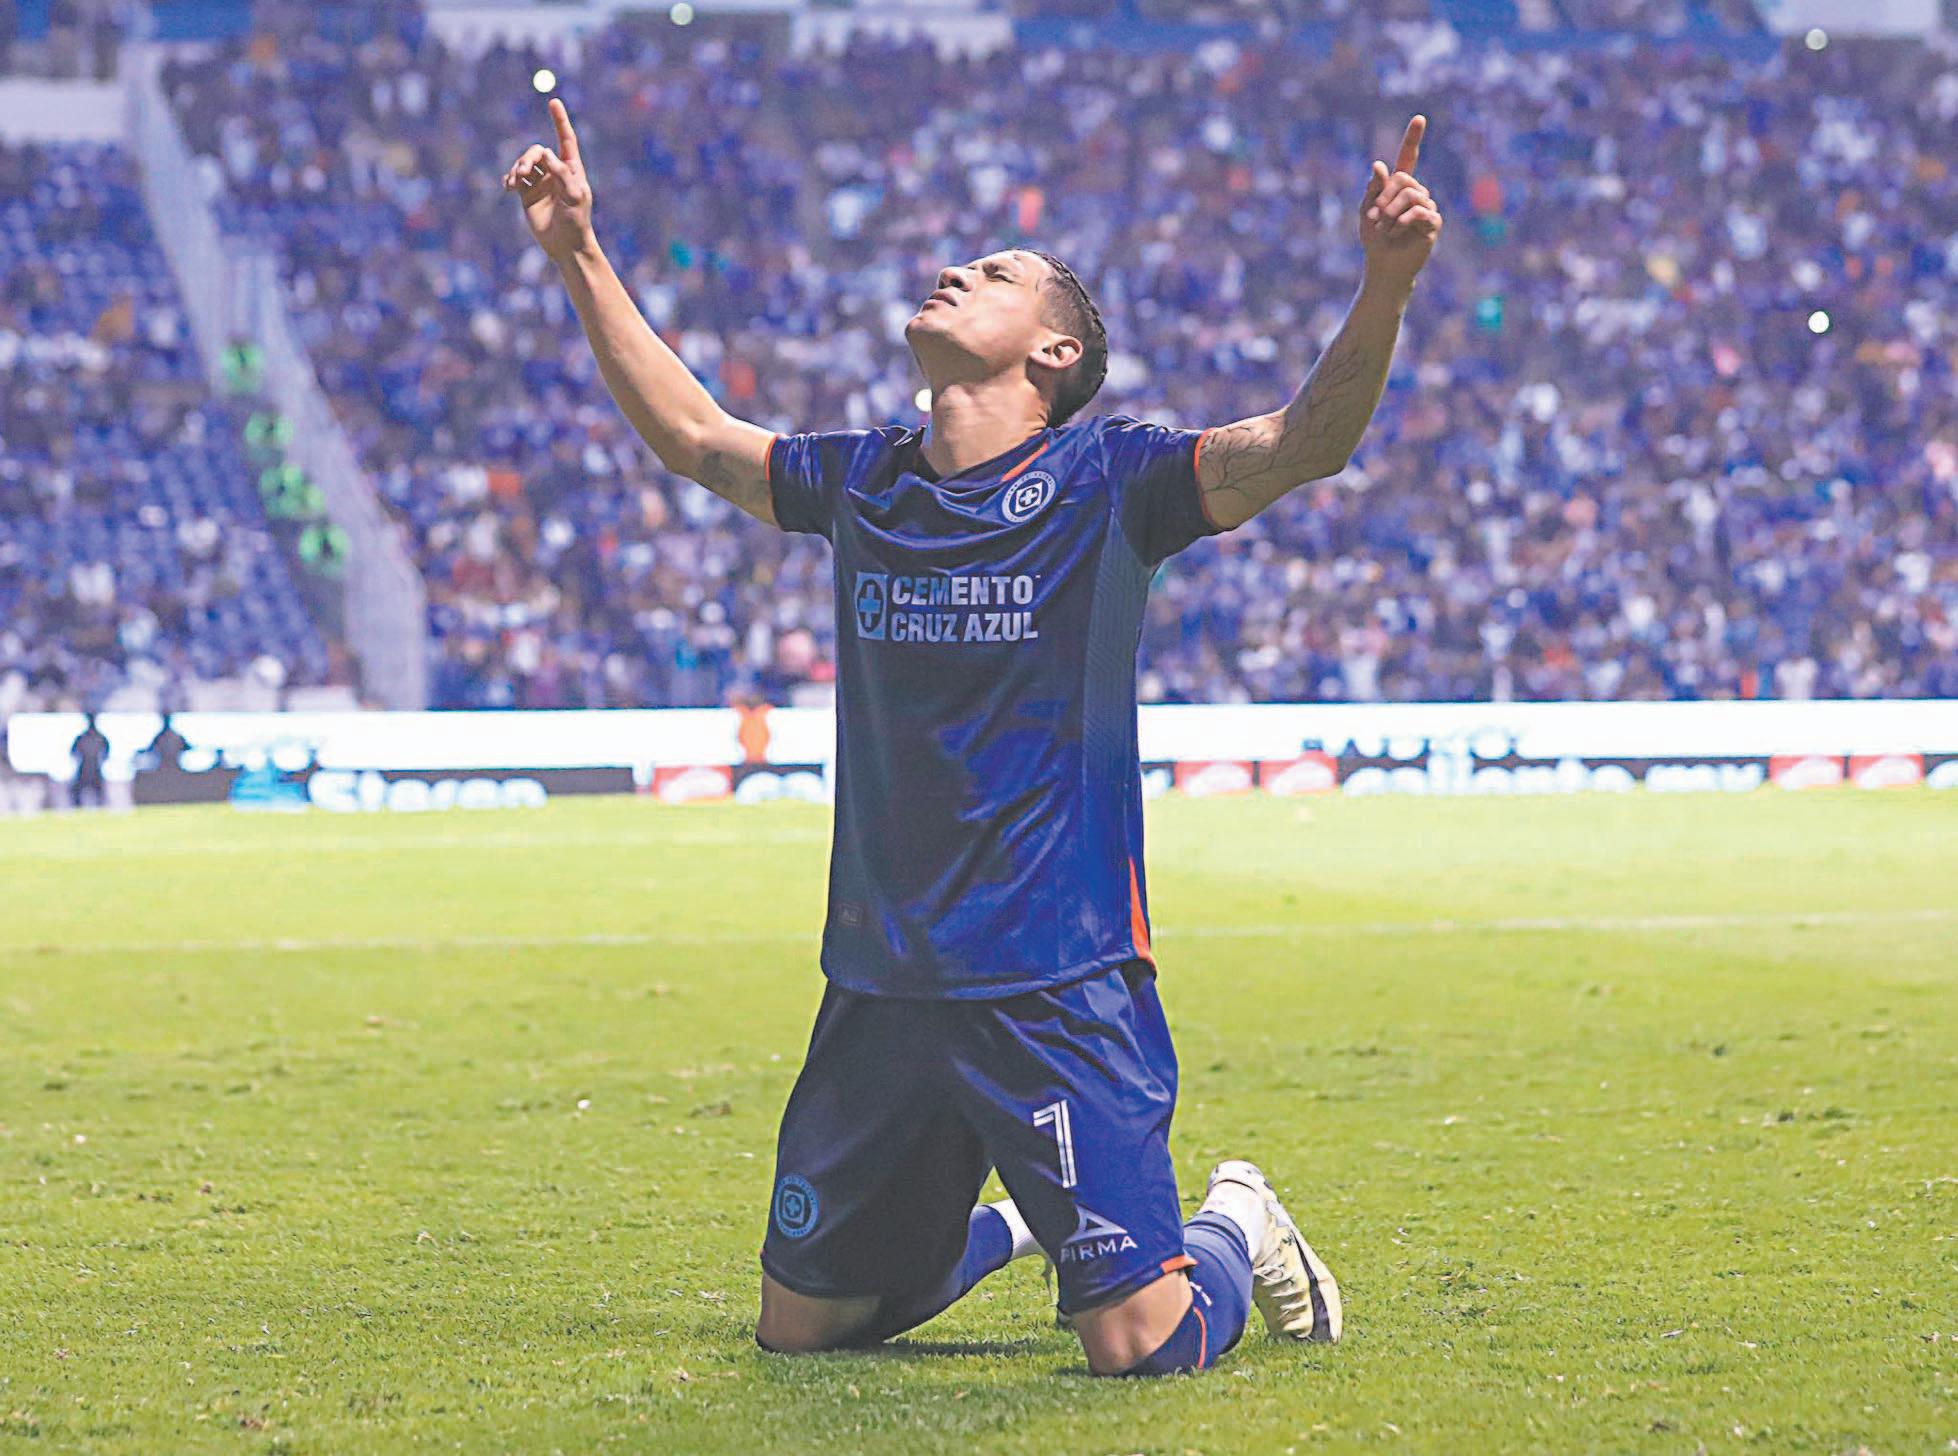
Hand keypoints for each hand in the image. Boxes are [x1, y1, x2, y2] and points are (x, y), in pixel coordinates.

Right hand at [502, 98, 593, 261]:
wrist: (565, 245)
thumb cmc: (576, 220)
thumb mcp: (574, 195)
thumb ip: (562, 172)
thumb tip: (546, 153)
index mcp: (571, 168)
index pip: (566, 139)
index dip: (560, 120)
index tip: (554, 102)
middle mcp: (555, 172)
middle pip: (538, 152)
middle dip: (529, 158)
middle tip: (523, 171)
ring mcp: (540, 182)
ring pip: (524, 163)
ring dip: (517, 168)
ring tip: (513, 182)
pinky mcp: (527, 195)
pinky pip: (515, 179)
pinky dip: (509, 179)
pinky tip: (508, 187)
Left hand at [1359, 115, 1441, 292]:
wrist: (1384, 266)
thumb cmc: (1374, 239)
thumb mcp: (1367, 211)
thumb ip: (1373, 188)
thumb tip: (1379, 164)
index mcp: (1399, 187)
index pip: (1409, 158)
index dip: (1413, 139)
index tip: (1419, 118)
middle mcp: (1417, 193)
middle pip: (1404, 179)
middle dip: (1385, 197)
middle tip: (1376, 216)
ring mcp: (1427, 207)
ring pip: (1412, 194)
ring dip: (1391, 212)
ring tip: (1385, 229)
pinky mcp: (1433, 223)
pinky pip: (1420, 211)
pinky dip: (1402, 222)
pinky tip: (1395, 233)